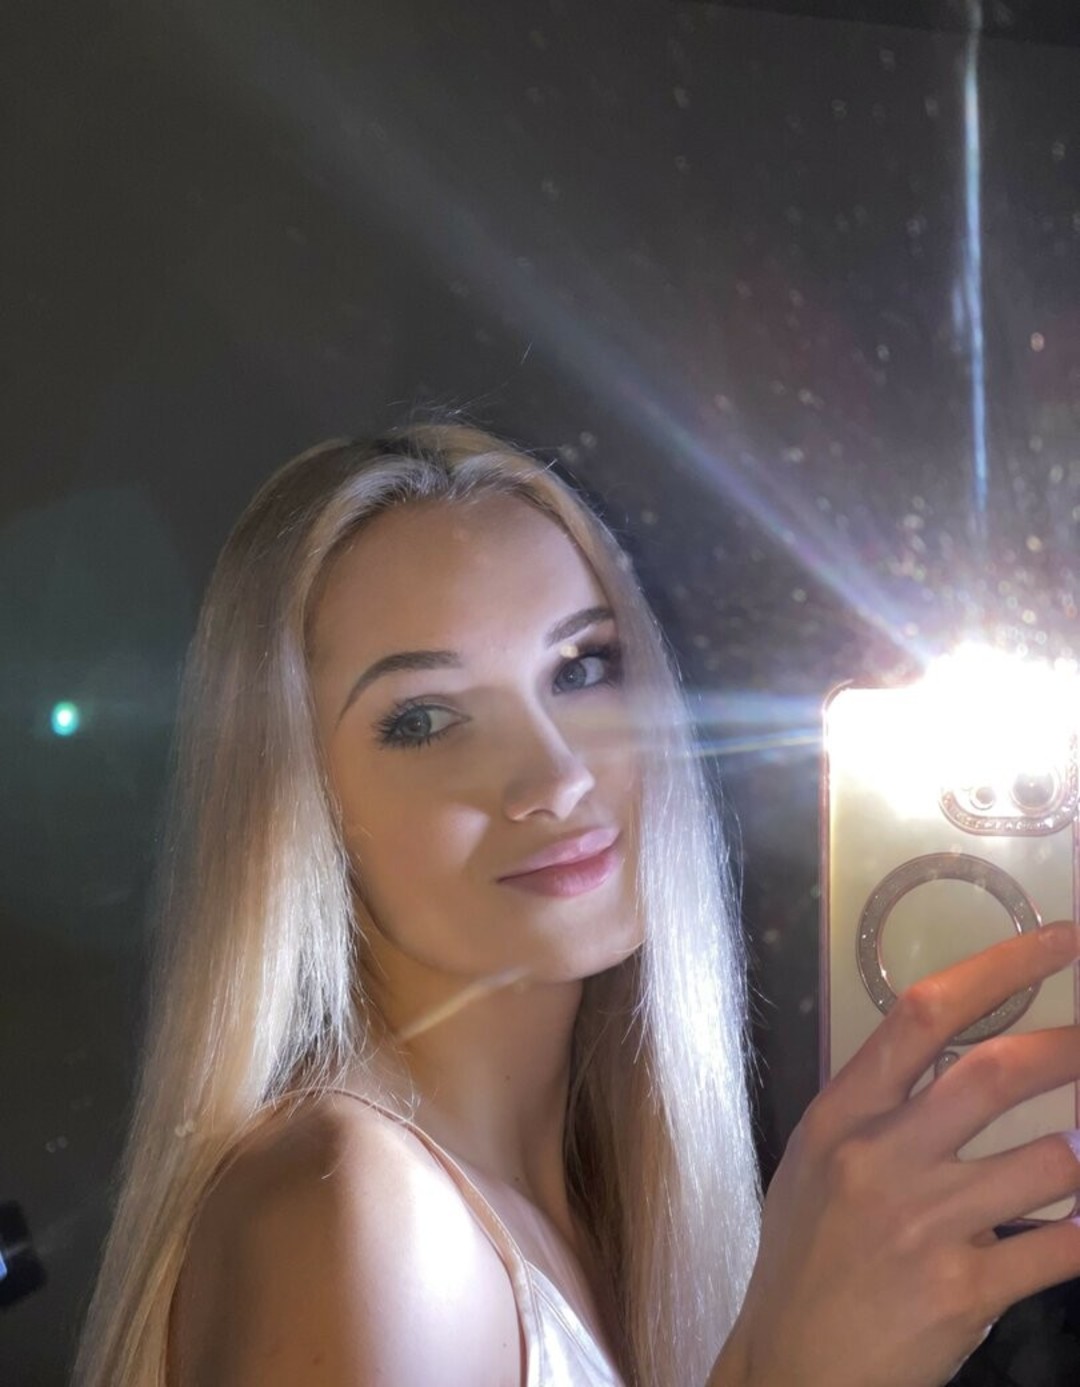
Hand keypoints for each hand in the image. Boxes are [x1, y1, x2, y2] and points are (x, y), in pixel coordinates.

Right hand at [717, 921, 1079, 1386]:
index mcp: (842, 1114)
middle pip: (997, 1072)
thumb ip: (874, 1109)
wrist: (791, 1365)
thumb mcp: (813, 1162)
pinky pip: (1060, 1249)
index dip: (1002, 967)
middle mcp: (881, 1157)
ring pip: (1049, 1163)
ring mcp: (924, 1225)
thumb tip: (952, 1059)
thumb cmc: (803, 1258)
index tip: (1060, 941)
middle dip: (1072, 1046)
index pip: (925, 1013)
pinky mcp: (962, 1291)